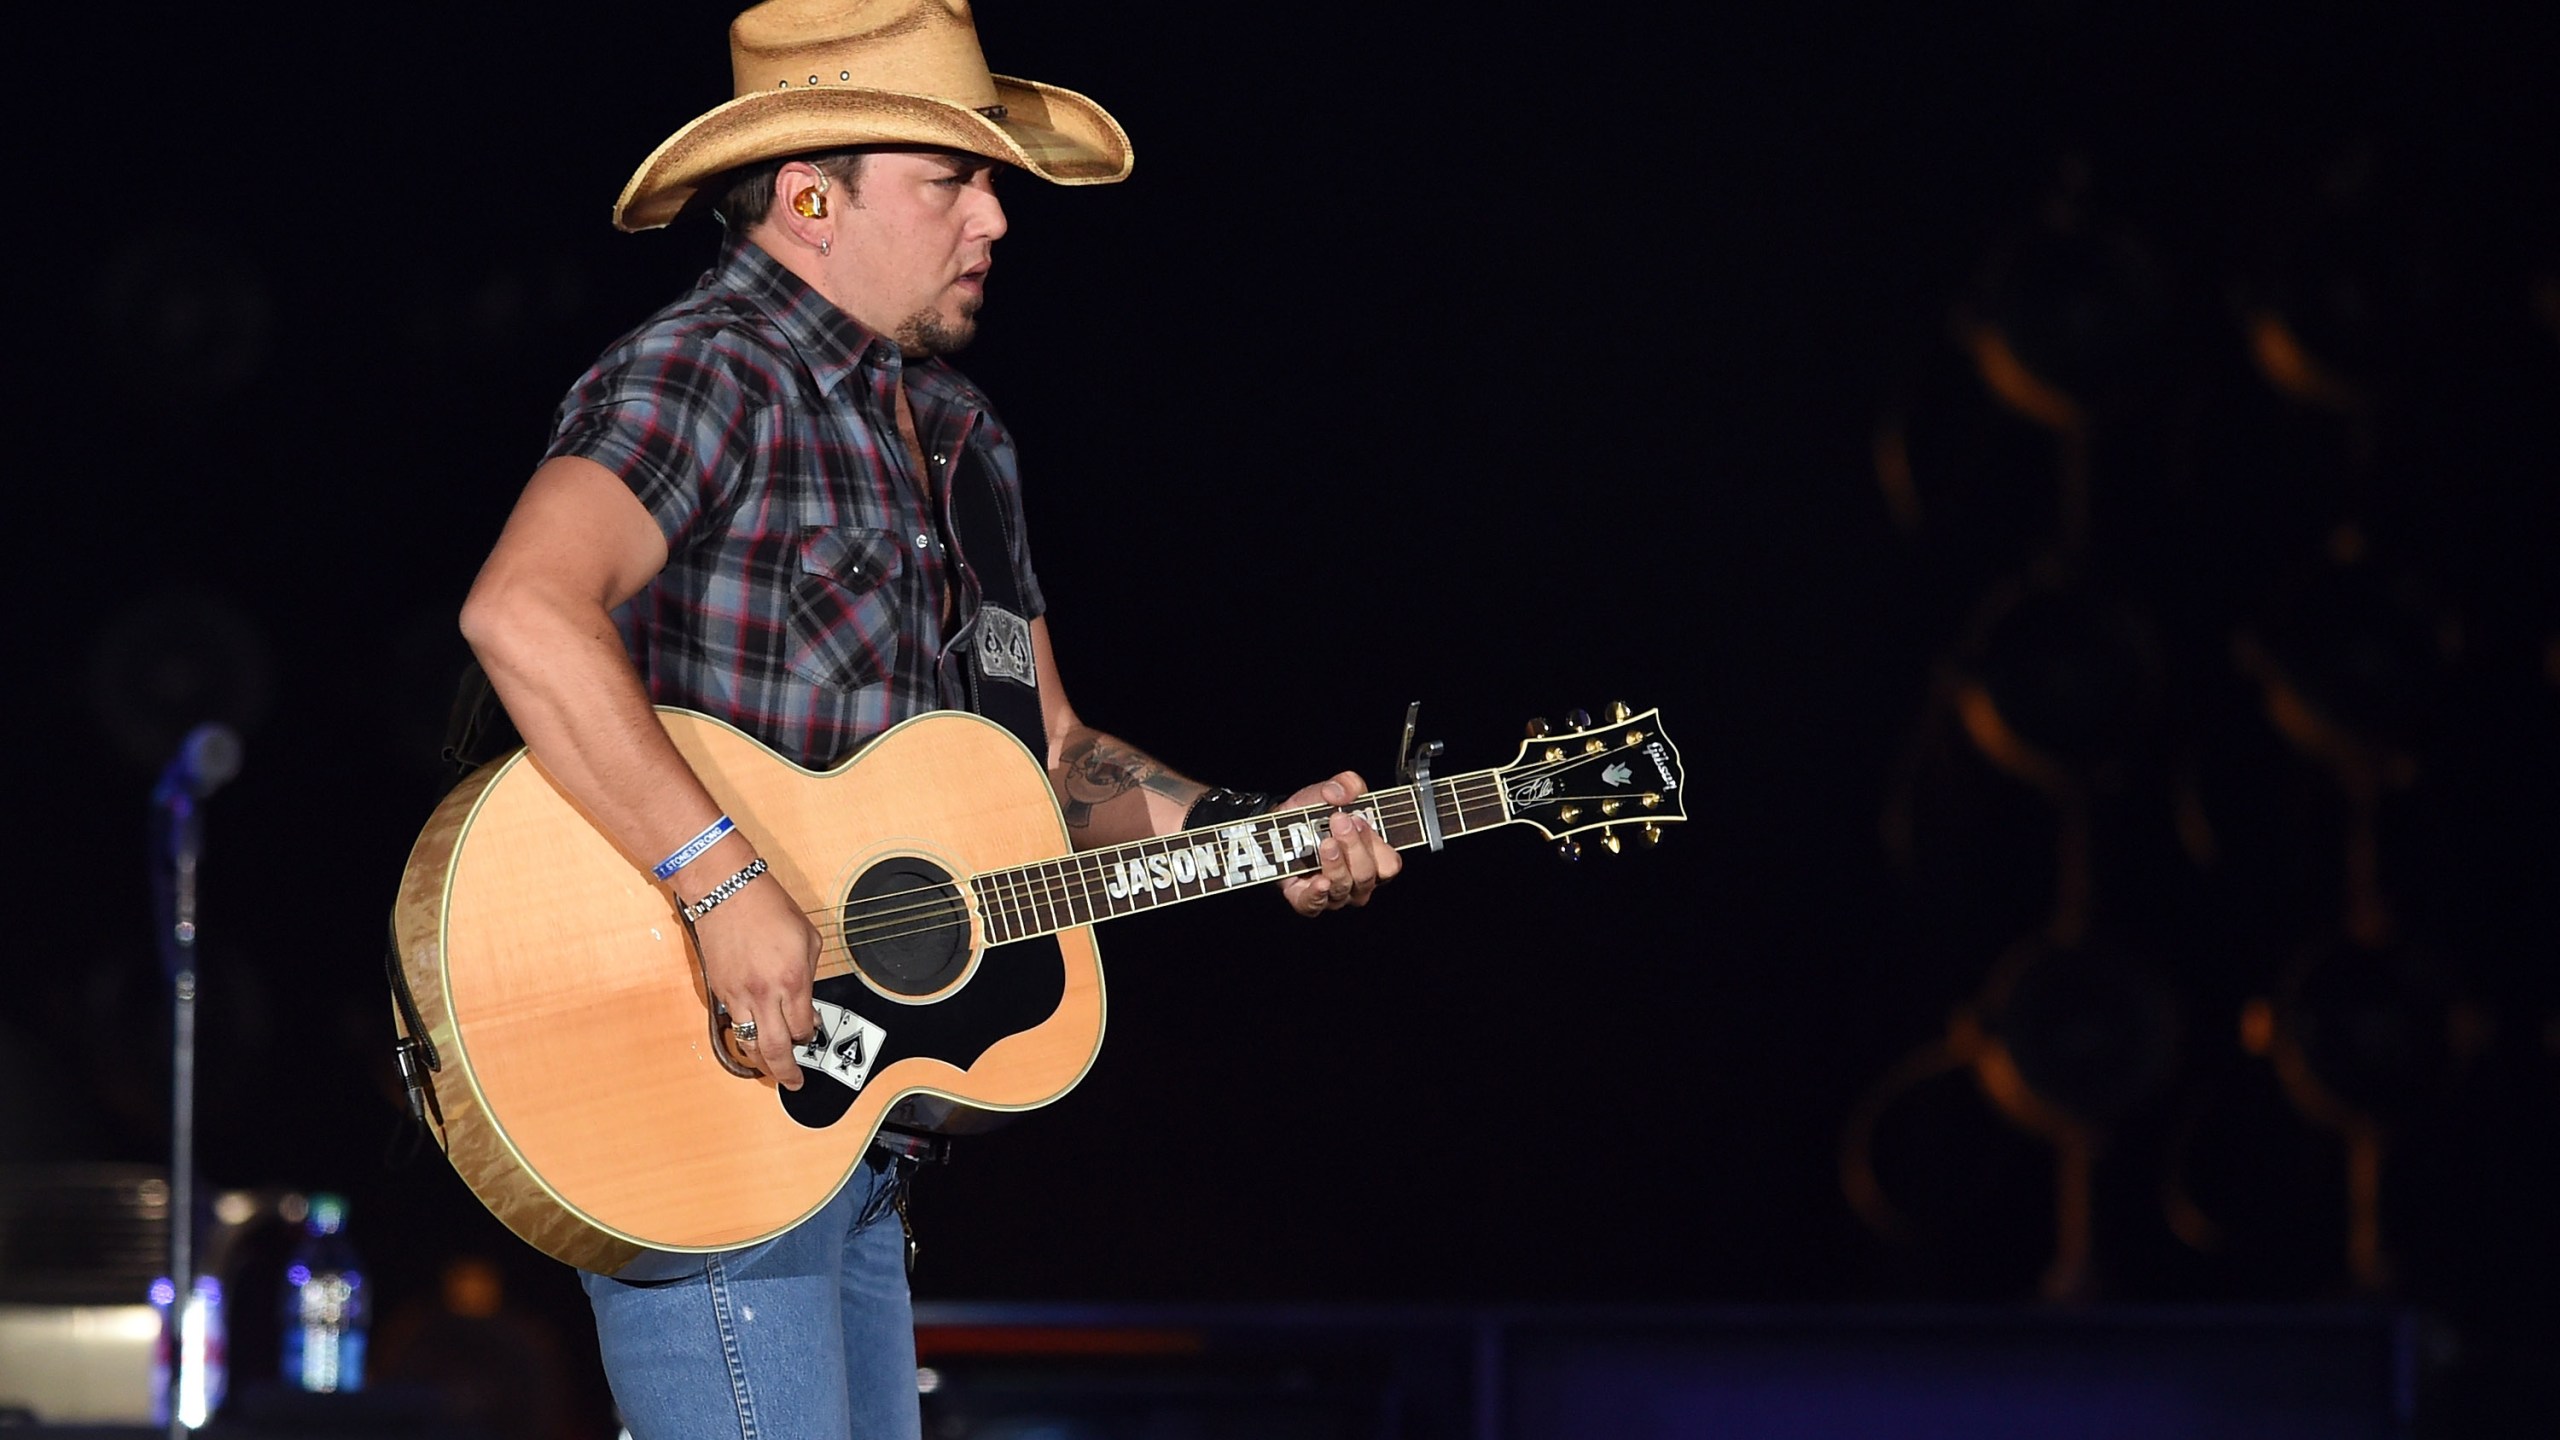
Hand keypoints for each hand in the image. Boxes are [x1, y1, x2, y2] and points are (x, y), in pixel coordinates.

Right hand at [689, 858, 819, 1089]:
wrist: (726, 890)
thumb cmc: (769, 907)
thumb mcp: (808, 937)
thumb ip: (811, 973)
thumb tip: (806, 1001)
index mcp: (792, 980)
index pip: (803, 1027)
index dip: (809, 1035)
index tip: (811, 1034)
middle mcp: (764, 994)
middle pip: (775, 1050)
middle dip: (786, 1073)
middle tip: (794, 1083)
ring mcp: (738, 995)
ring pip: (749, 1044)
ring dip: (762, 1061)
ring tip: (772, 1068)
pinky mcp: (719, 990)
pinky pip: (733, 1023)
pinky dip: (744, 1035)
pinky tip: (752, 1036)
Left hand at [1275, 773, 1400, 916]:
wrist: (1276, 829)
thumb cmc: (1312, 815)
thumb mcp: (1329, 791)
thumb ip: (1346, 784)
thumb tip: (1342, 791)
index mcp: (1373, 857)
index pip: (1389, 863)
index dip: (1378, 845)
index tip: (1359, 820)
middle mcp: (1357, 881)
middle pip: (1367, 875)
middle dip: (1354, 847)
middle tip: (1339, 821)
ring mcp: (1334, 894)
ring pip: (1344, 887)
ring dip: (1336, 863)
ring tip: (1325, 842)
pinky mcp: (1307, 901)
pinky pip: (1316, 905)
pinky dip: (1318, 894)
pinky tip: (1319, 881)